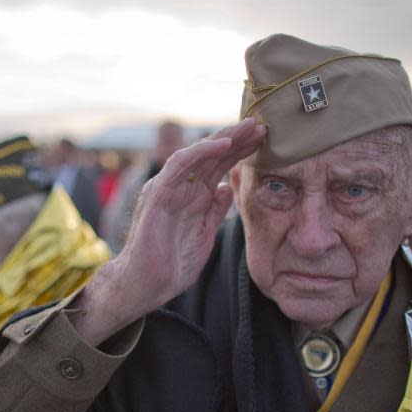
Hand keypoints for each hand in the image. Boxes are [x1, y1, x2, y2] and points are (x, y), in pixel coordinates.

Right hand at [74, 118, 265, 345]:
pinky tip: (222, 145)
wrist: (147, 286)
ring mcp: (168, 187)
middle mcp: (181, 187)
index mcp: (193, 196)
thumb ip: (215, 211)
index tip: (264, 140)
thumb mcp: (205, 235)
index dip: (241, 151)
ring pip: (198, 154)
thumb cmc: (172, 264)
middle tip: (262, 125)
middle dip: (237, 138)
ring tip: (248, 128)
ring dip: (224, 138)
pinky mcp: (158, 193)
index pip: (219, 166)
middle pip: (212, 155)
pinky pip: (179, 165)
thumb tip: (226, 189)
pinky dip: (201, 152)